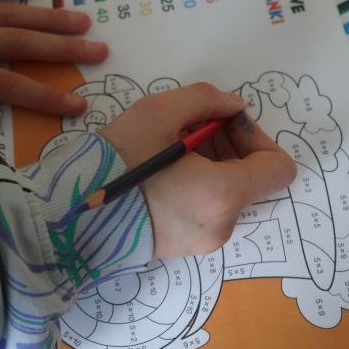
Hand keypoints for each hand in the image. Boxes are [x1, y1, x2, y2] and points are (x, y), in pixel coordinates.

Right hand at [99, 83, 296, 257]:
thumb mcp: (157, 112)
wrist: (70, 216)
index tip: (223, 123)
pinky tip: (162, 172)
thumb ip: (207, 99)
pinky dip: (196, 187)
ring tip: (169, 147)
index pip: (278, 168)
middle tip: (188, 126)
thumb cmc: (115, 163)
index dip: (258, 137)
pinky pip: (207, 211)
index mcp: (223, 194)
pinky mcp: (185, 249)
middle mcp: (222, 226)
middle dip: (227, 145)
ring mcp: (204, 243)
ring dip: (210, 164)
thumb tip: (234, 107)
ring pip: (227, 194)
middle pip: (250, 179)